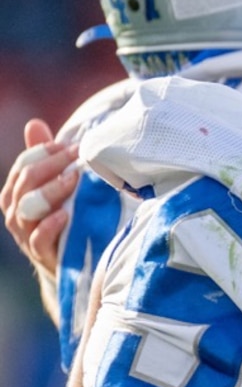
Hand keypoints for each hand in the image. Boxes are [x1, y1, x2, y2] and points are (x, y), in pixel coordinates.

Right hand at [2, 119, 77, 280]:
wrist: (73, 264)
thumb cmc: (63, 217)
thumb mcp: (56, 186)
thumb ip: (45, 158)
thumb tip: (33, 122)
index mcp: (17, 193)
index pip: (22, 167)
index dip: (43, 152)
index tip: (69, 145)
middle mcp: (17, 212)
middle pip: (25, 183)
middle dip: (51, 165)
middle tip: (78, 156)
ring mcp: (27, 235)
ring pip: (27, 209)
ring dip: (50, 191)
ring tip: (74, 179)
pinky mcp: (43, 255)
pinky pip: (38, 239)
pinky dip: (50, 225)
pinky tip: (65, 214)